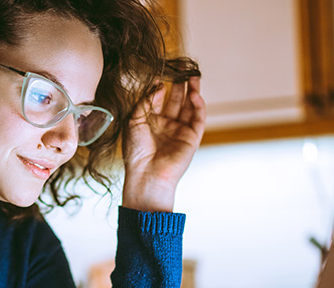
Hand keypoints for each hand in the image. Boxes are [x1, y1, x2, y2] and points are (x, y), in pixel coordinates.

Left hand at [122, 76, 205, 212]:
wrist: (146, 174)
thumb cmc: (136, 150)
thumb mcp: (135, 119)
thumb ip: (147, 100)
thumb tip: (159, 84)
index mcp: (151, 122)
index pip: (159, 99)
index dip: (161, 86)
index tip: (161, 72)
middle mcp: (166, 125)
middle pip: (176, 100)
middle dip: (180, 84)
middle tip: (182, 67)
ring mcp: (180, 131)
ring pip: (189, 106)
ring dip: (192, 90)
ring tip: (193, 75)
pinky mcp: (192, 138)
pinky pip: (198, 118)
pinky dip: (198, 105)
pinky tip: (194, 94)